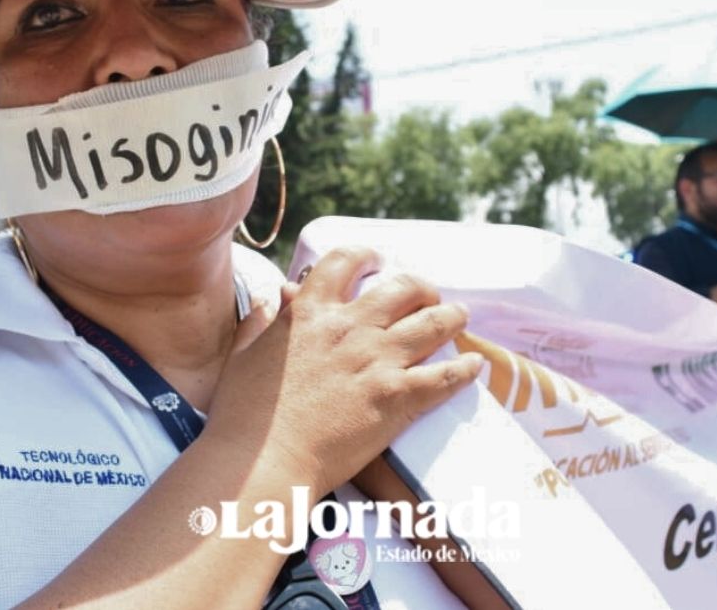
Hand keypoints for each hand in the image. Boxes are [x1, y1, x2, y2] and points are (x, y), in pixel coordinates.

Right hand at [206, 247, 483, 494]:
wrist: (264, 461)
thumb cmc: (244, 415)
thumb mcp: (242, 355)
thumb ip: (260, 321)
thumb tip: (272, 296)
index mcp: (310, 313)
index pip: (344, 262)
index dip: (365, 255)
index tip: (375, 261)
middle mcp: (350, 327)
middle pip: (404, 287)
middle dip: (422, 286)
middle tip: (427, 295)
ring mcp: (377, 361)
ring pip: (434, 323)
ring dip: (451, 316)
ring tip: (459, 316)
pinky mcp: (397, 397)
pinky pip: (444, 375)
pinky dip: (463, 368)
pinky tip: (473, 365)